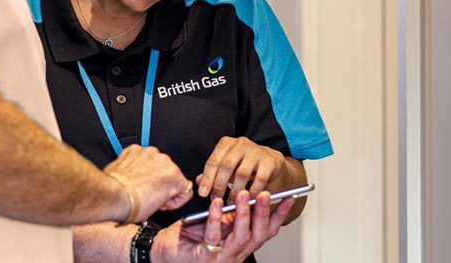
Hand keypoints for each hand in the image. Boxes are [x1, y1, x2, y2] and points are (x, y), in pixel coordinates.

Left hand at [104, 145, 193, 221]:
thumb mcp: (159, 207)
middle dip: (162, 183)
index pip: (184, 186)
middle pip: (169, 173)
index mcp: (174, 175)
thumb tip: (164, 194)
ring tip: (139, 186)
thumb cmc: (133, 204)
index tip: (165, 201)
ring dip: (150, 172)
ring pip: (155, 163)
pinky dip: (137, 164)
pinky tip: (132, 176)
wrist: (112, 196)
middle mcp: (163, 160)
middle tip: (151, 195)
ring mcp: (148, 153)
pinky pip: (141, 157)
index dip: (174, 198)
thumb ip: (168, 196)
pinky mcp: (134, 150)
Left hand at [152, 190, 294, 262]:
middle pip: (258, 236)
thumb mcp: (214, 222)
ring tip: (245, 195)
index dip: (279, 215)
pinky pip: (213, 236)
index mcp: (240, 245)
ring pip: (241, 237)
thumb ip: (229, 215)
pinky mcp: (204, 257)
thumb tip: (245, 197)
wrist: (162, 251)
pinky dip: (216, 219)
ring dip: (245, 215)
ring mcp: (221, 258)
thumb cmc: (187, 237)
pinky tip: (217, 203)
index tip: (289, 197)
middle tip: (266, 194)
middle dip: (264, 214)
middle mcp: (235, 254)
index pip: (266, 231)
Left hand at [196, 136, 286, 199]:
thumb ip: (213, 173)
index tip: (203, 193)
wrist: (271, 162)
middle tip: (216, 199)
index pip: (214, 161)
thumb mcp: (227, 168)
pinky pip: (259, 179)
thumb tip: (199, 181)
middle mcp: (241, 144)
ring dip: (235, 191)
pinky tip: (247, 200)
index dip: (207, 178)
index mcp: (227, 144)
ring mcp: (257, 151)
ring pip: (242, 173)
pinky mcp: (269, 162)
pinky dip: (252, 192)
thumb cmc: (244, 165)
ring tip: (230, 202)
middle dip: (219, 185)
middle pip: (226, 165)